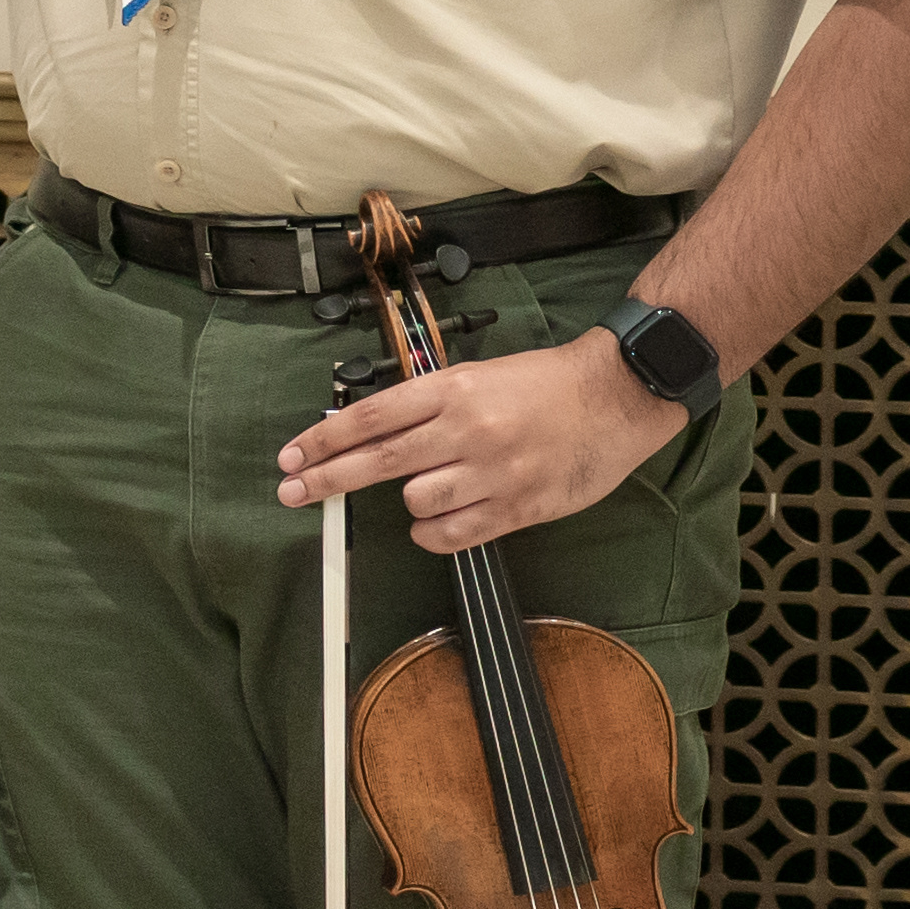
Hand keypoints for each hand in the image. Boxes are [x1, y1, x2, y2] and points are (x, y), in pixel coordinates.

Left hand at [279, 330, 678, 552]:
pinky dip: (431, 533)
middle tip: (292, 491)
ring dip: (407, 500)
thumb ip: (425, 403)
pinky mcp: (520, 507)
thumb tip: (365, 431)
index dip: (322, 439)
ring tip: (422, 490)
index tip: (292, 456)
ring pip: (415, 500)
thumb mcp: (476, 375)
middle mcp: (468, 430)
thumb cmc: (543, 383)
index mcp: (452, 390)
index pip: (369, 417)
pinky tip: (433, 522)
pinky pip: (453, 534)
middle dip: (326, 478)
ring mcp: (495, 472)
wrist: (617, 395)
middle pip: (377, 460)